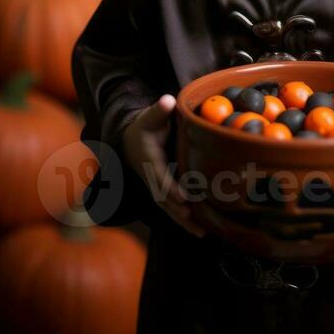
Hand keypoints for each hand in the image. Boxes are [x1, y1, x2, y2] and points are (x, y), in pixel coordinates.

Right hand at [121, 94, 206, 237]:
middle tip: (194, 219)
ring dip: (184, 222)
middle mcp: (152, 177)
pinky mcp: (164, 192)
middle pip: (164, 198)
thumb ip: (159, 110)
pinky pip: (175, 208)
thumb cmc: (145, 127)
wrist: (131, 141)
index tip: (183, 197)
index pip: (160, 176)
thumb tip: (168, 100)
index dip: (170, 187)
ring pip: (170, 208)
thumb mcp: (149, 117)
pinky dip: (186, 221)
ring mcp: (157, 187)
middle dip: (178, 210)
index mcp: (149, 160)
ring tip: (202, 234)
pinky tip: (202, 231)